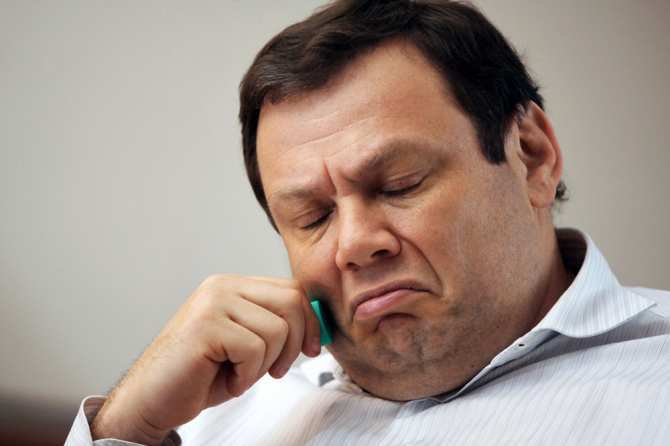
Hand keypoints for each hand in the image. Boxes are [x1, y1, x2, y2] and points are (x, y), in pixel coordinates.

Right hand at [91, 274, 320, 444]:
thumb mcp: (248, 345)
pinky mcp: (205, 325)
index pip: (292, 289)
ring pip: (276, 329)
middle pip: (292, 302)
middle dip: (294, 343)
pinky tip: (227, 380)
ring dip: (265, 365)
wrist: (152, 400)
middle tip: (276, 371)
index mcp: (234, 286)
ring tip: (238, 374)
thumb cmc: (201, 375)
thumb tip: (317, 324)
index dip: (310, 321)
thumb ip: (276, 326)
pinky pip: (254, 349)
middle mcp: (222, 286)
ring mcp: (212, 302)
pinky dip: (247, 376)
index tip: (309, 350)